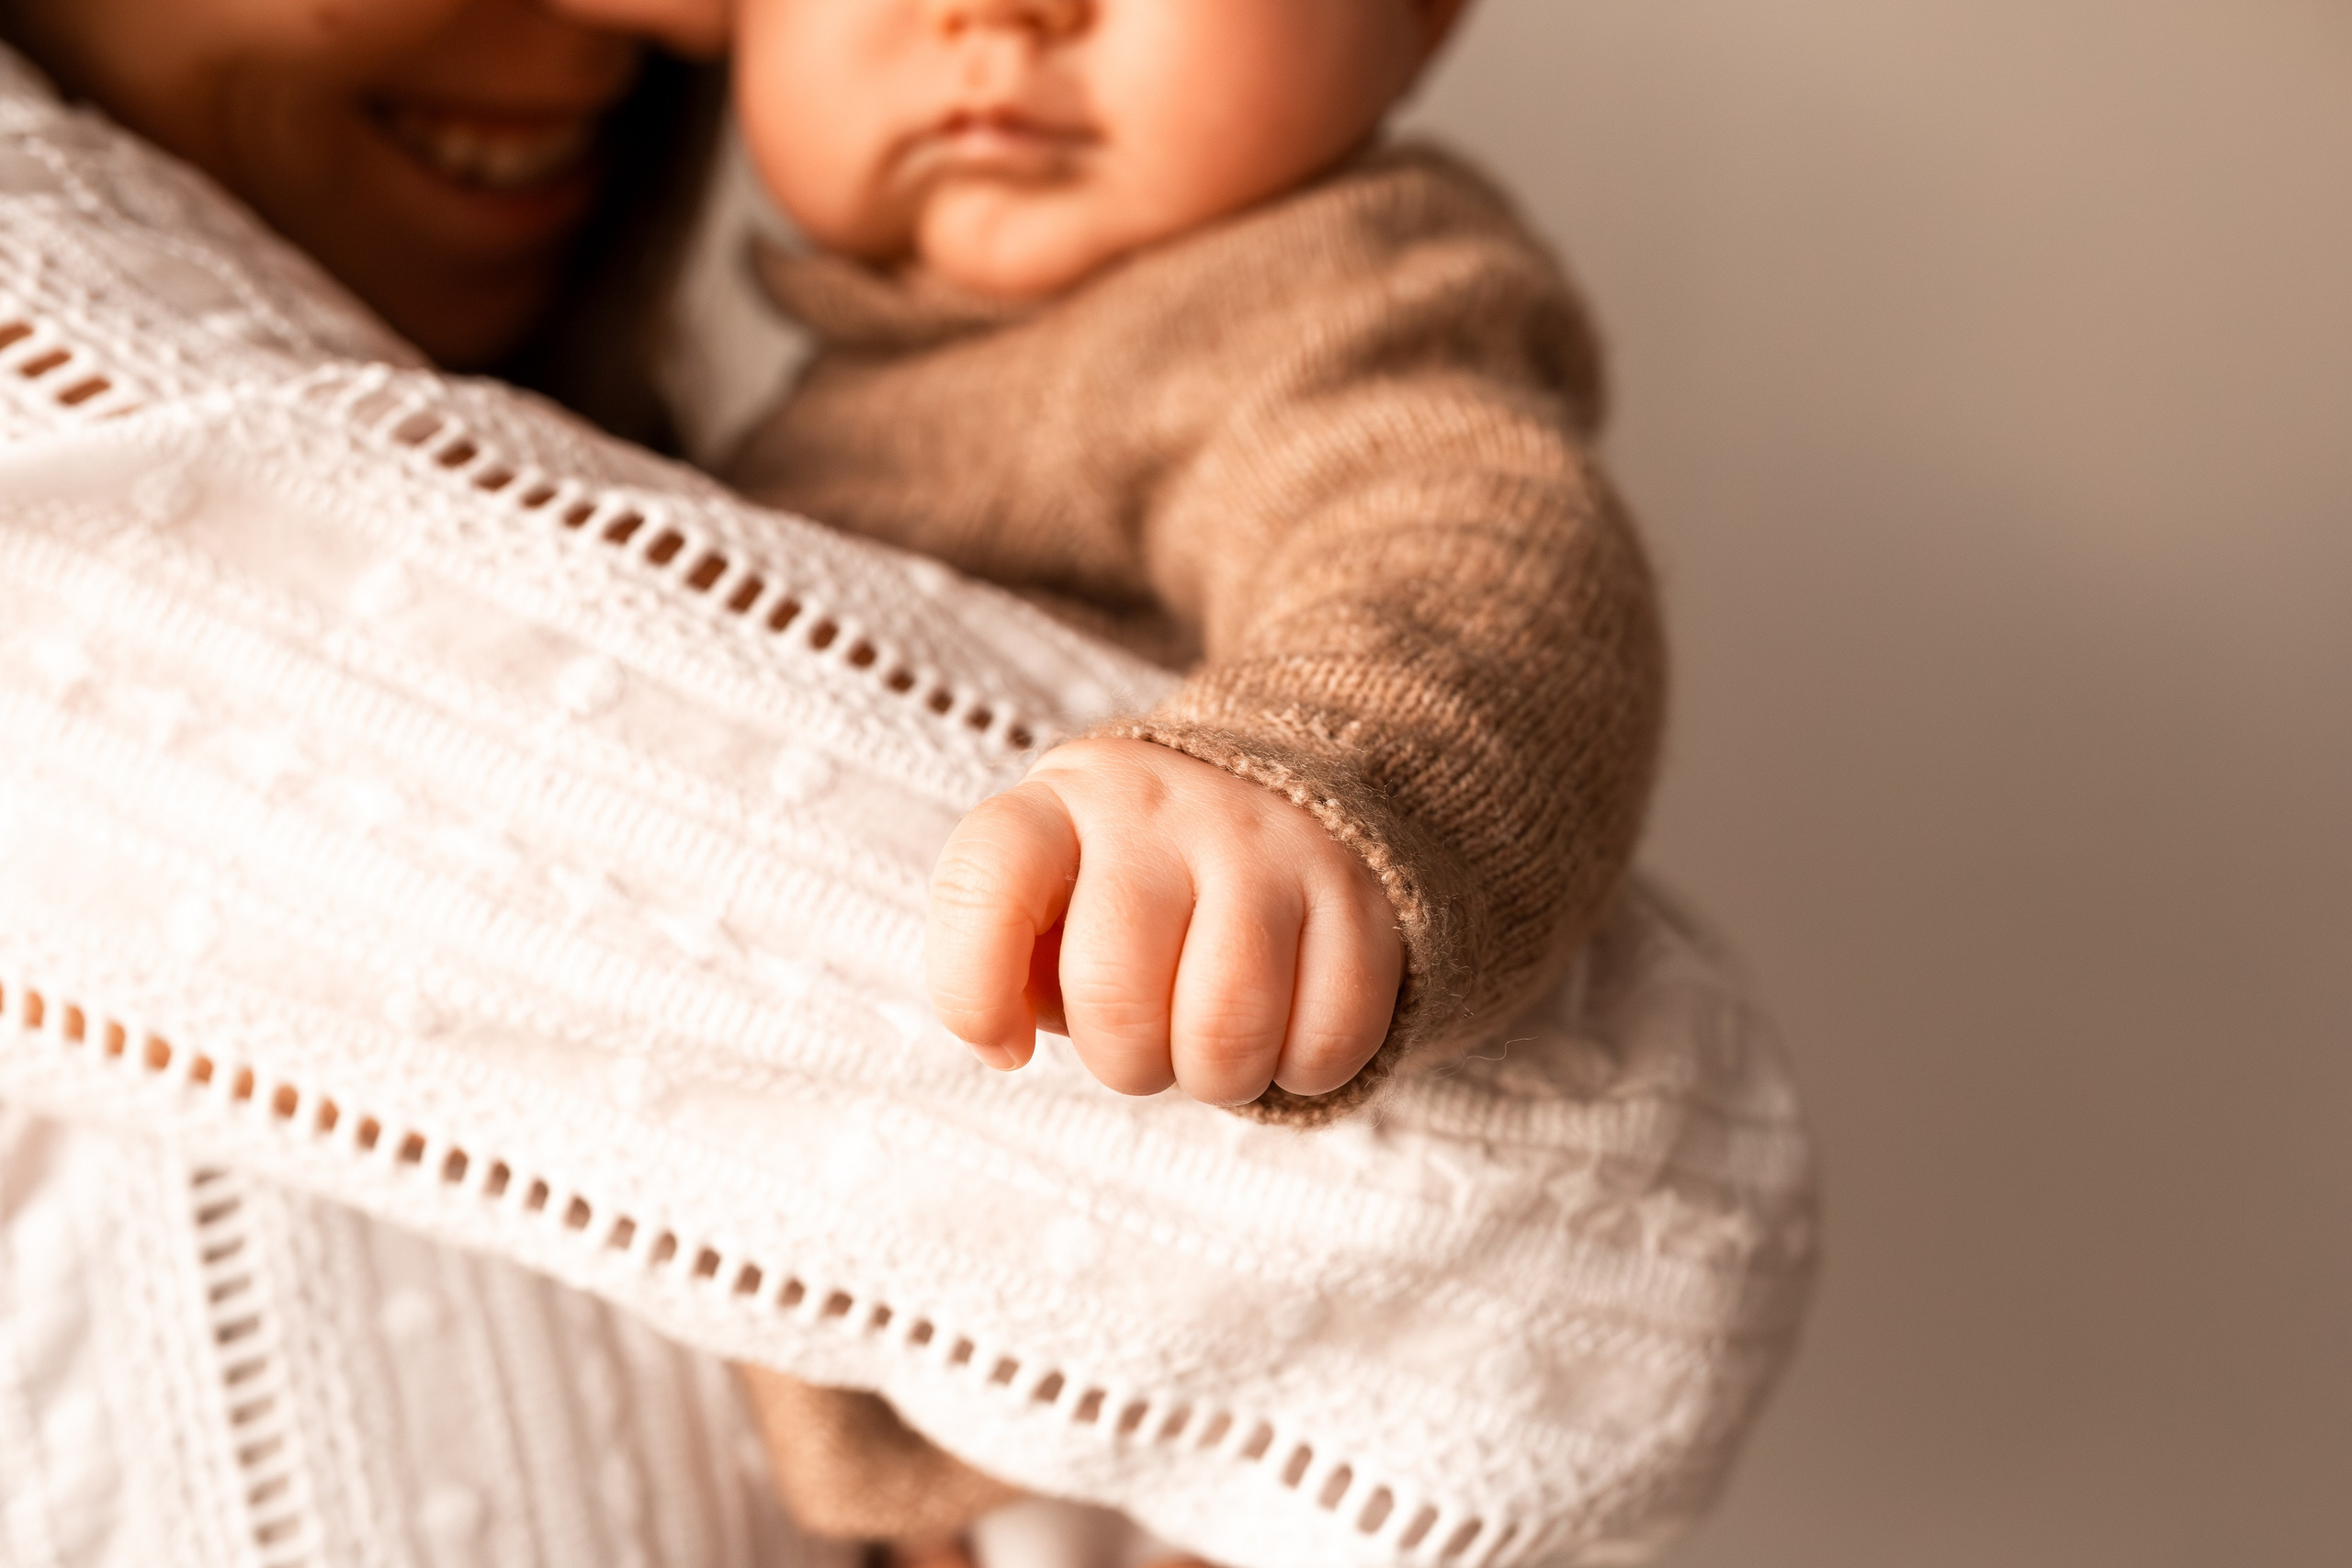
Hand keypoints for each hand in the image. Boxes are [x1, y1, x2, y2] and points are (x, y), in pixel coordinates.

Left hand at [926, 738, 1401, 1105]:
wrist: (1282, 791)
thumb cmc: (1132, 887)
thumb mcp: (1053, 897)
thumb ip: (1012, 963)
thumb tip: (1008, 1040)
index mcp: (1062, 803)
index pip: (986, 882)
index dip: (974, 995)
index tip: (1005, 1046)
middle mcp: (1161, 807)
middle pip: (1116, 995)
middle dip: (1125, 1063)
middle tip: (1146, 1044)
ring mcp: (1269, 842)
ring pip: (1227, 1031)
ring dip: (1214, 1078)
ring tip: (1212, 1040)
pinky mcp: (1359, 890)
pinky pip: (1328, 1040)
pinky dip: (1301, 1071)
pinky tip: (1285, 1024)